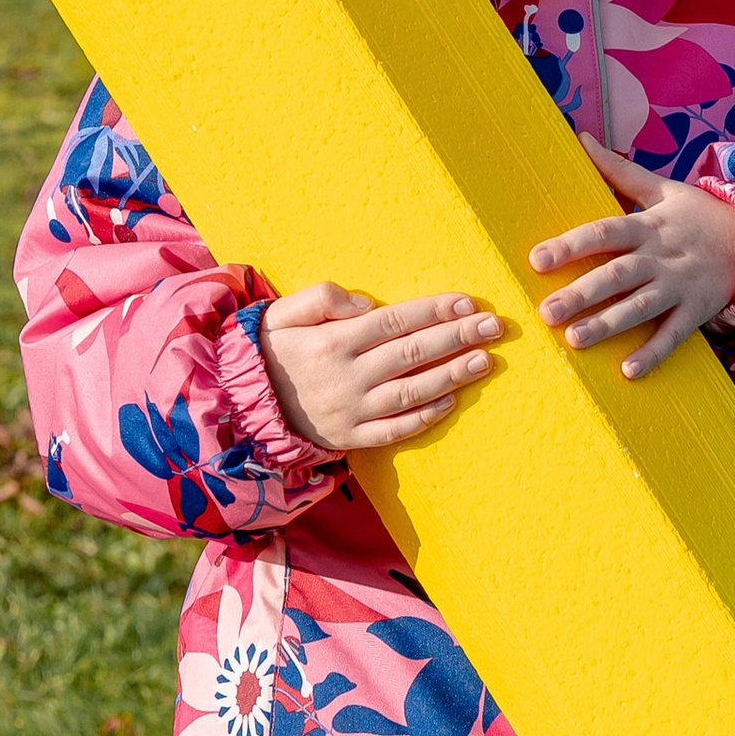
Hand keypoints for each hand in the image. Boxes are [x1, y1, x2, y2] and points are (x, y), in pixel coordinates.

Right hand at [259, 284, 503, 451]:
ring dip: (452, 375)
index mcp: (333, 342)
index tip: (468, 303)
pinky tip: (452, 401)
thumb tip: (368, 307)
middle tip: (495, 327)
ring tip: (485, 360)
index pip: (395, 322)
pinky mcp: (351, 437)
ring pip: (411, 392)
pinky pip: (395, 430)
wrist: (239, 406)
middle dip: (457, 338)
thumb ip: (323, 298)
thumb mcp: (282, 312)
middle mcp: (347, 377)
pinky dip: (425, 417)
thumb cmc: (269, 350)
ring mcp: (352, 411)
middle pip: (412, 354)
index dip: (434, 312)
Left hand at [530, 136, 734, 379]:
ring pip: (640, 307)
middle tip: (546, 312)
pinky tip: (627, 371)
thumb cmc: (699, 214)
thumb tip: (579, 136)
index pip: (604, 232)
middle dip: (581, 293)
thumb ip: (618, 170)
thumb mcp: (662, 188)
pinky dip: (653, 353)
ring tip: (574, 340)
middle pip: (617, 274)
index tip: (537, 260)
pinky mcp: (697, 310)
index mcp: (648, 225)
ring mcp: (680, 286)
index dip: (571, 245)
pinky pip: (674, 335)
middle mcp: (661, 256)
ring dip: (608, 325)